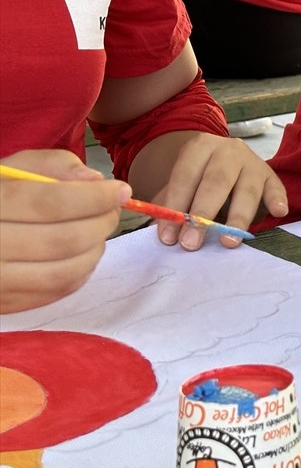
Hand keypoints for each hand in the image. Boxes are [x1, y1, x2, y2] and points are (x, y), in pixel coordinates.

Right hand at [0, 150, 125, 313]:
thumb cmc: (2, 194)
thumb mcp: (19, 168)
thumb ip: (56, 165)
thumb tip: (96, 180)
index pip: (51, 203)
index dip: (95, 197)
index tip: (122, 191)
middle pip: (63, 241)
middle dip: (101, 223)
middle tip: (112, 211)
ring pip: (64, 272)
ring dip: (95, 249)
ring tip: (98, 231)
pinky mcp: (6, 301)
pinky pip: (57, 291)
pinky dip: (81, 271)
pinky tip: (82, 251)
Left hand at [149, 133, 287, 250]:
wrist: (223, 162)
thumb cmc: (198, 181)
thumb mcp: (179, 187)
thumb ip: (170, 207)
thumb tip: (162, 235)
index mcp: (200, 147)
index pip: (186, 175)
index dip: (176, 206)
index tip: (168, 237)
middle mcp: (229, 150)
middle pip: (217, 181)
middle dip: (203, 214)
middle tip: (191, 244)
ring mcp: (253, 162)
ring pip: (247, 189)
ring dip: (237, 217)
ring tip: (228, 242)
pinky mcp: (271, 175)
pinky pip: (276, 188)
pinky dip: (278, 200)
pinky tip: (279, 213)